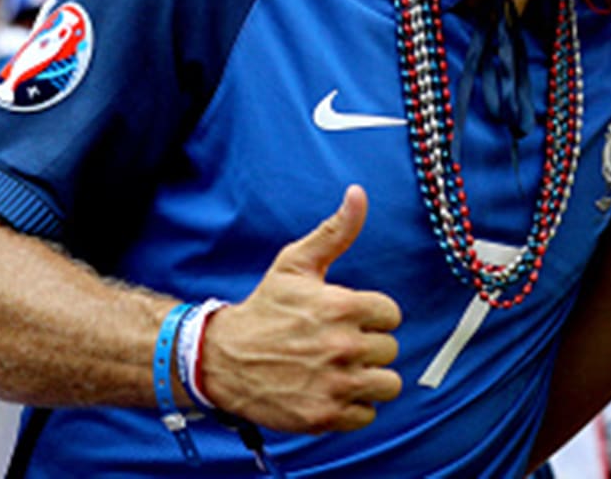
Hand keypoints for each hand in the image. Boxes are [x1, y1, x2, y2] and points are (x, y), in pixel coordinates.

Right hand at [199, 186, 403, 432]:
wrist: (219, 360)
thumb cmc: (264, 310)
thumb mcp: (295, 265)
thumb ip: (335, 232)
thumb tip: (358, 193)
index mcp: (342, 307)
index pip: (391, 315)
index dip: (371, 317)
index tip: (348, 319)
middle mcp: (342, 346)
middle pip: (389, 350)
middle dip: (368, 347)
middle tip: (336, 346)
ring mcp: (334, 384)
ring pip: (387, 384)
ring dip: (368, 380)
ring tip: (341, 371)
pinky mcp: (323, 416)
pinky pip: (366, 415)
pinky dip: (352, 408)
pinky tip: (329, 392)